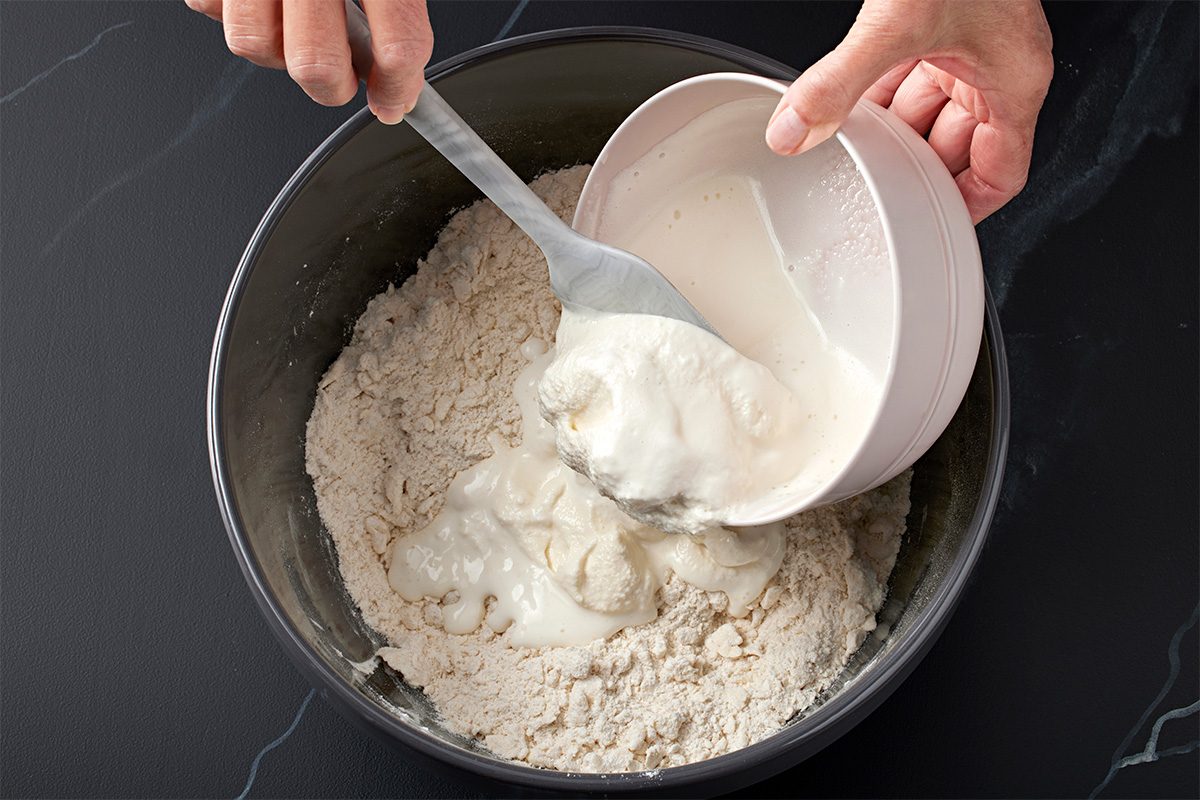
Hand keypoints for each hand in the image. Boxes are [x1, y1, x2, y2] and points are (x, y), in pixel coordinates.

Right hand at [186, 0, 432, 122]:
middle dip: (333, 83)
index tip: (395, 103)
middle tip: (344, 70)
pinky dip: (231, 9)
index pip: (398, 46)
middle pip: (315, 65)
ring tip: (295, 20)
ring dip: (278, 49)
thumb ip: (396, 11)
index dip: (399, 89)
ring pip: (253, 45)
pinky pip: (208, 8)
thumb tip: (398, 77)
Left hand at [765, 0, 1052, 222]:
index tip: (932, 232)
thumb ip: (840, 82)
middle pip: (956, 150)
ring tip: (854, 158)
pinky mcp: (934, 26)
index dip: (968, 210)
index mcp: (1012, 82)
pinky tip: (845, 109)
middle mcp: (993, 68)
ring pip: (927, 114)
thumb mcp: (898, 22)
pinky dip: (876, 97)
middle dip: (913, 172)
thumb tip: (795, 130)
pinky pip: (907, 77)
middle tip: (874, 198)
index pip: (1002, 174)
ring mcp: (963, 46)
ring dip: (889, 135)